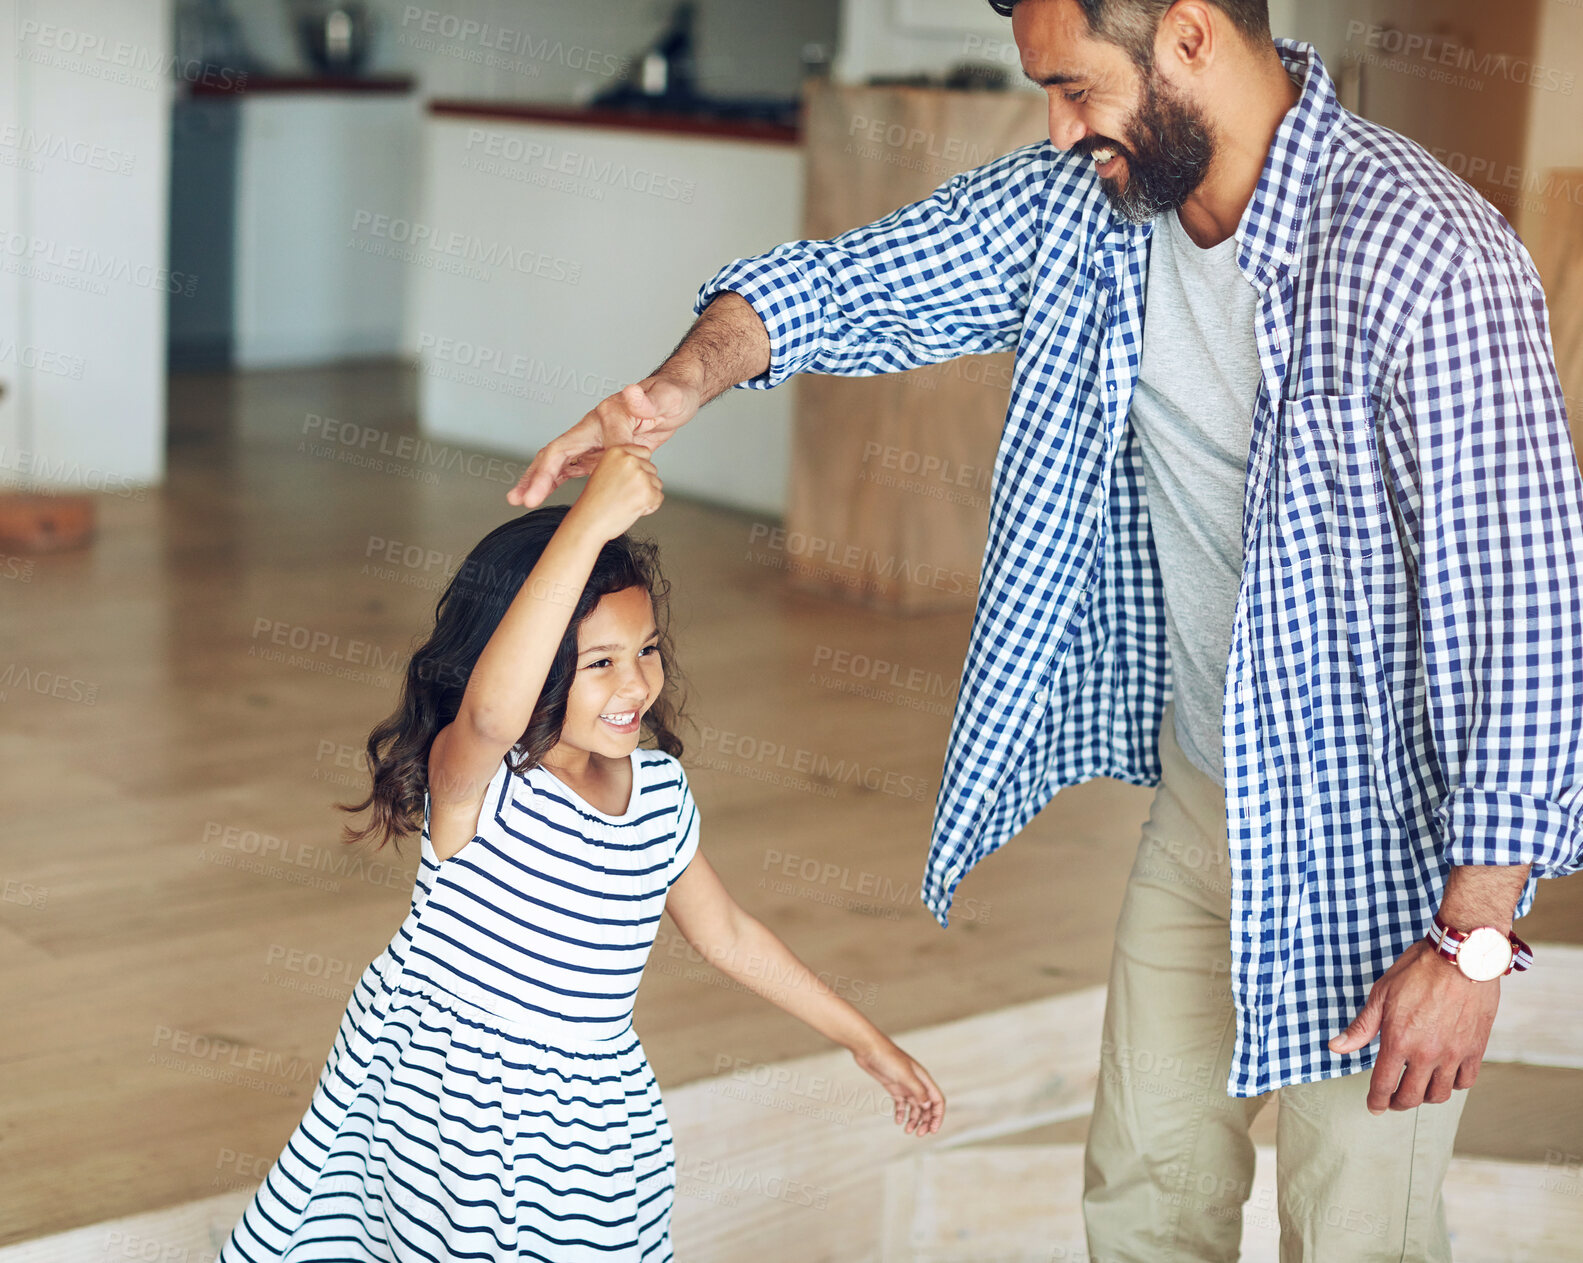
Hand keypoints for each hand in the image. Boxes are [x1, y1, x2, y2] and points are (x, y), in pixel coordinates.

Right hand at [508, 376, 700, 508]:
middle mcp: (593, 429)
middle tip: (517, 500)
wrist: (680, 396)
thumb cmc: (672, 394)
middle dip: (534, 478)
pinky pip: (578, 467)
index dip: (546, 472)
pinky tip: (548, 493)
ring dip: (542, 480)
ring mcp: (598, 440)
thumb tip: (630, 393)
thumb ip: (646, 402)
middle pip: (555, 454)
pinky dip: (561, 479)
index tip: (533, 494)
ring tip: (522, 499)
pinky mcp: (606, 451)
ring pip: (562, 462)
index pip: (565, 448)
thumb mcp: (664, 399)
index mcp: (600, 419)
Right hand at [566, 446, 663, 541]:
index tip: (629, 480)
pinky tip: (632, 509)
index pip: (645, 453)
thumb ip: (623, 464)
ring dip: (646, 496)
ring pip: (657, 484)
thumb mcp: (605, 471)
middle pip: (652, 469)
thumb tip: (643, 464)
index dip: (640, 469)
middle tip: (624, 495)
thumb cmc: (595, 501)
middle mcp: (629, 460)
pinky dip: (649, 507)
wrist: (588, 521)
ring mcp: (639, 476)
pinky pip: (658, 498)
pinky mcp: (647, 492)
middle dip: (643, 484)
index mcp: (617, 451)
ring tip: (626, 502)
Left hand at [852, 1037, 944, 1135]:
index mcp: (923, 1079)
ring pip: (914, 1107)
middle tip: (919, 1134)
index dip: (938, 1116)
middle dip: (925, 1121)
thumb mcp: (905, 1075)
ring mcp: (905, 1085)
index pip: (937, 1100)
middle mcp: (916, 1083)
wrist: (869, 1048)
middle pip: (927, 1107)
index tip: (932, 1130)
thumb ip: (917, 1090)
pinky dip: (901, 1113)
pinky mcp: (893, 1087)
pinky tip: (897, 1121)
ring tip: (907, 1130)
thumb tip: (927, 1105)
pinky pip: (901, 1103)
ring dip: (913, 1119)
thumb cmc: (888, 1058)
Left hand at [1328, 938, 1500, 1113]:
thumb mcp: (1381, 994)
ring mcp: (1454, 1054)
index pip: (1383, 1084)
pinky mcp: (1476, 1049)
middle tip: (1393, 1102)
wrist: (1461, 958)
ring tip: (1418, 1090)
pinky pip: (1466, 1081)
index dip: (1376, 1101)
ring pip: (1440, 1094)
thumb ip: (1361, 1027)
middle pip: (1411, 1097)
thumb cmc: (1418, 971)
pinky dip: (1454, 1085)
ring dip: (1425, 1097)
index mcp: (1398, 1041)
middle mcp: (1426, 1054)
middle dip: (1398, 1104)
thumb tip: (1336, 1047)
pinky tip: (1445, 1077)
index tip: (1374, 1106)